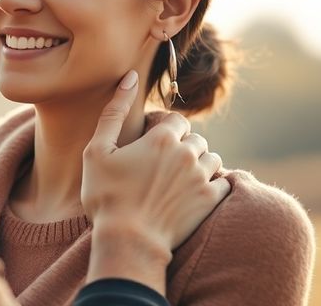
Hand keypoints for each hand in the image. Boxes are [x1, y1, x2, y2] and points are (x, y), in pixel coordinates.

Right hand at [82, 70, 230, 293]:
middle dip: (181, 146)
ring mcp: (202, 177)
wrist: (129, 242)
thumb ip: (114, 112)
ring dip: (198, 163)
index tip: (148, 146)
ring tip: (176, 180)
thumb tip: (129, 77)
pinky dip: (213, 184)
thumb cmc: (107, 197)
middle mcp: (188, 153)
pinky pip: (223, 181)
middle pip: (195, 138)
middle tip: (160, 167)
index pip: (176, 120)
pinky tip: (194, 193)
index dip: (162, 130)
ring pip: (211, 157)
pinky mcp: (211, 200)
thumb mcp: (97, 151)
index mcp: (163, 137)